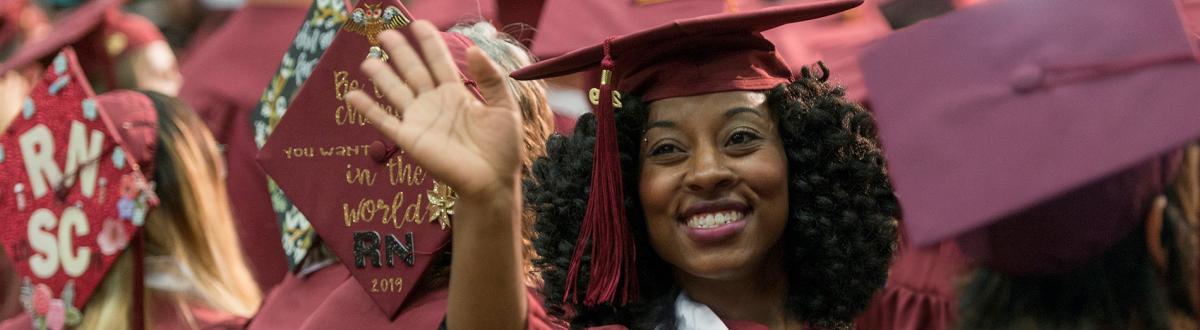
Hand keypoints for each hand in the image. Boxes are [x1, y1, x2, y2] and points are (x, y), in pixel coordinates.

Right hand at [348, 21, 522, 200]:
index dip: (428, 42)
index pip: (439, 61)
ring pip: (396, 91)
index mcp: (457, 93)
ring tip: (367, 60)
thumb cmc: (502, 148)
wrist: (492, 182)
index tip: (417, 23)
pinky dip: (367, 108)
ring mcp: (420, 120)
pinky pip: (384, 121)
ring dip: (381, 75)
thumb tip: (474, 48)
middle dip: (400, 52)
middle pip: (413, 71)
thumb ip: (490, 79)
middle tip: (385, 33)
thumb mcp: (504, 108)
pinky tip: (352, 95)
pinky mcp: (410, 138)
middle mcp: (435, 103)